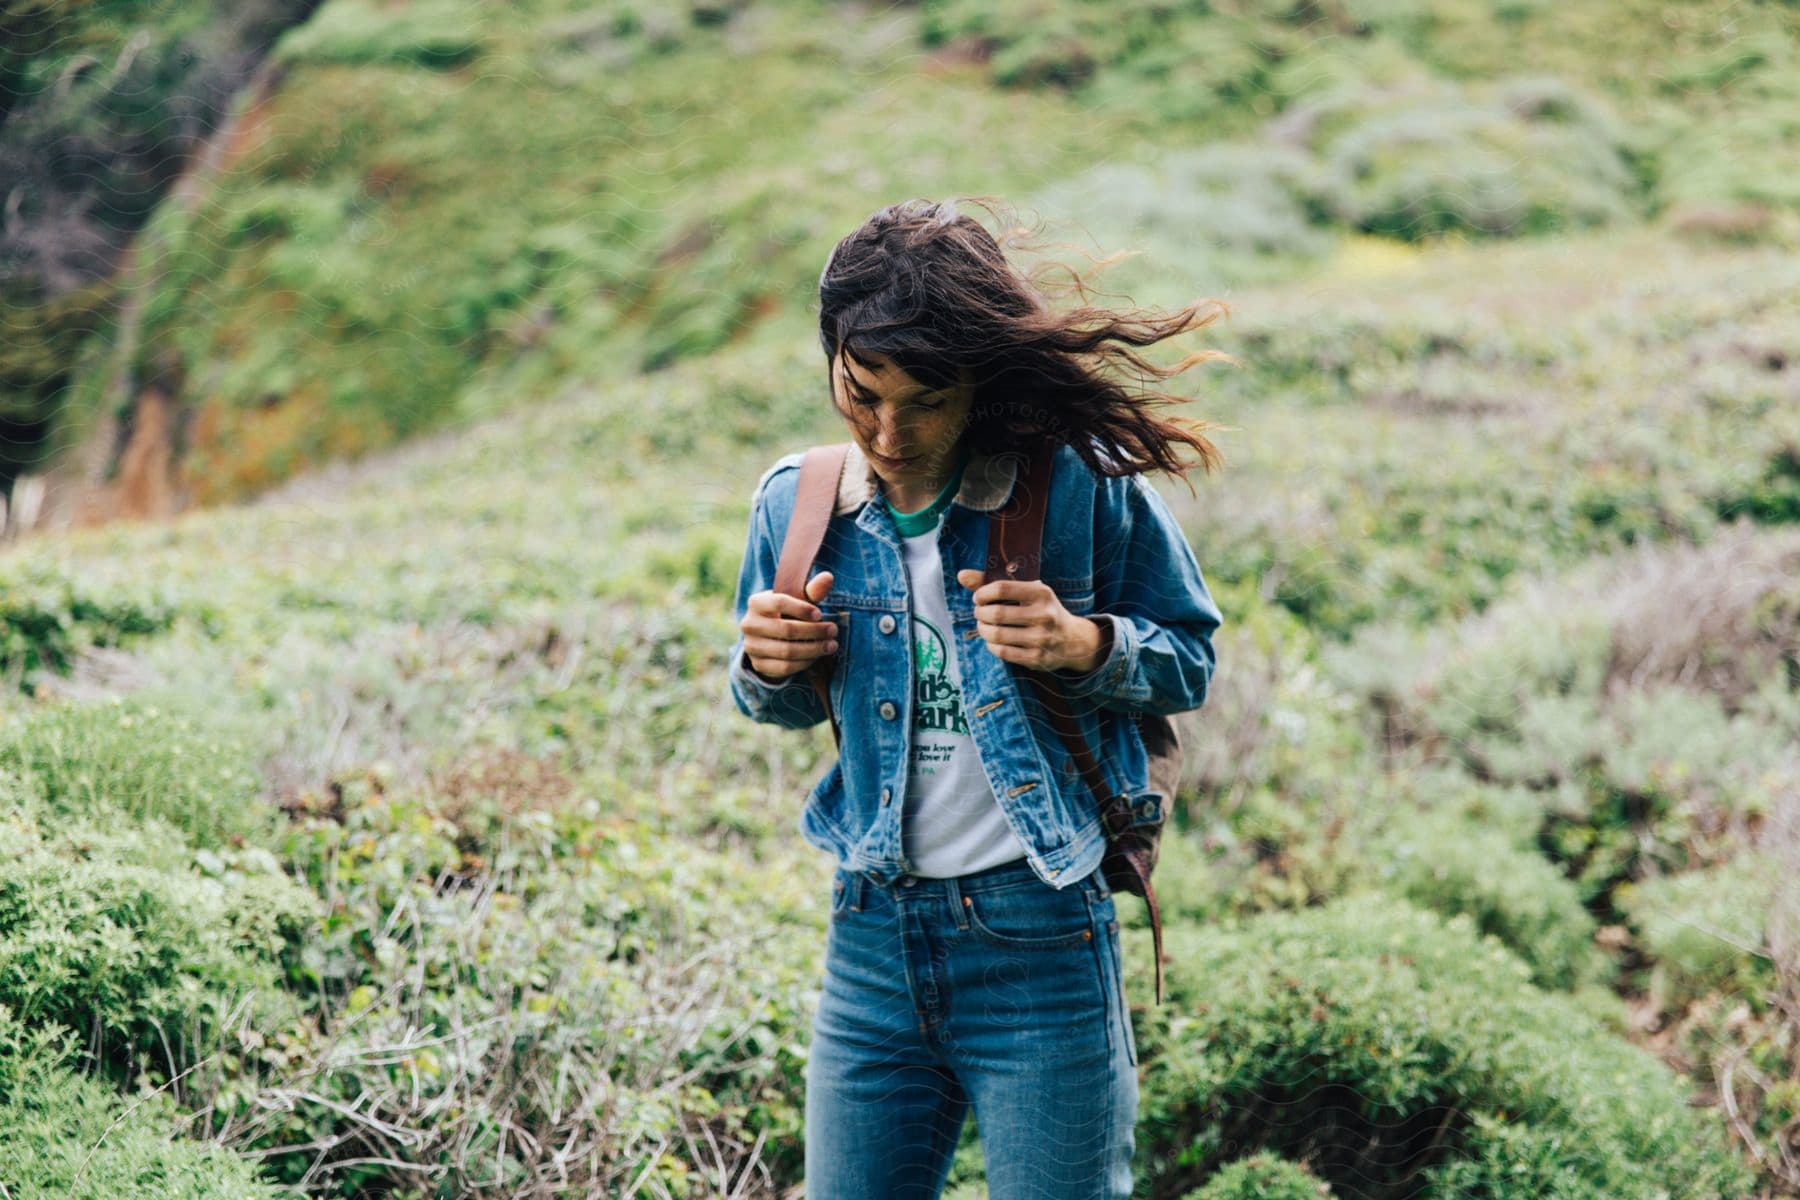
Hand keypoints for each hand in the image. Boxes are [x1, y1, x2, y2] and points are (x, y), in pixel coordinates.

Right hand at [741, 570, 838, 680]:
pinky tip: (817, 656)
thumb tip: (828, 577)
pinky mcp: (758, 665)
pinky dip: (804, 663)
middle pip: (786, 629)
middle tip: (833, 630)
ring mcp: (751, 647)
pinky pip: (785, 667)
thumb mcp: (798, 600)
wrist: (770, 637)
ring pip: (787, 651)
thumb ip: (812, 590)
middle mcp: (749, 624)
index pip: (779, 602)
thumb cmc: (788, 613)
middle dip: (815, 631)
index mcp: (756, 602)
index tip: (820, 614)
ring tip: (831, 645)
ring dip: (813, 649)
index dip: (802, 608)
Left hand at [956, 569, 1107, 672]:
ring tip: (984, 626)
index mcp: (1041, 593)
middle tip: (980, 613)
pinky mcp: (1036, 658)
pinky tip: (993, 640)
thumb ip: (993, 583)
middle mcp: (1043, 615)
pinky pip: (1002, 652)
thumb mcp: (1027, 591)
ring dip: (983, 629)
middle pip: (996, 613)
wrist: (1073, 640)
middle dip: (980, 613)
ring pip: (996, 634)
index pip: (1001, 589)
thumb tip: (961, 575)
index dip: (982, 593)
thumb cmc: (1042, 610)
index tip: (979, 597)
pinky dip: (991, 645)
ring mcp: (1041, 639)